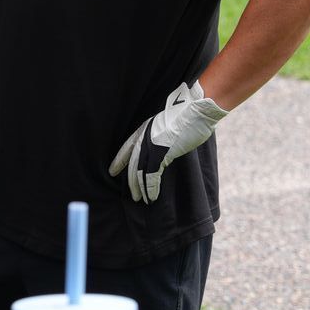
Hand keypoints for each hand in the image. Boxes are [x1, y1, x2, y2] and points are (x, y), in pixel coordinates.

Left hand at [109, 80, 226, 201]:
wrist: (198, 110)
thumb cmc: (189, 115)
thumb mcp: (168, 123)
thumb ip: (161, 135)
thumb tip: (162, 148)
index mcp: (145, 128)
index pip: (127, 147)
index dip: (120, 160)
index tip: (112, 170)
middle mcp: (146, 136)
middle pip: (133, 162)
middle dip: (131, 180)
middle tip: (132, 194)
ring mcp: (153, 144)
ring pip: (140, 170)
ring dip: (140, 187)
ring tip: (140, 199)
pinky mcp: (163, 152)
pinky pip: (152, 174)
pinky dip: (151, 187)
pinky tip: (151, 196)